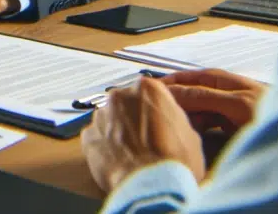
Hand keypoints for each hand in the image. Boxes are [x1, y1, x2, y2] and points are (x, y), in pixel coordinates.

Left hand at [81, 78, 204, 193]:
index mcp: (148, 89)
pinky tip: (117, 163)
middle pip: (126, 104)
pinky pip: (97, 139)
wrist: (151, 187)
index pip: (148, 93)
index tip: (156, 125)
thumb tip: (167, 124)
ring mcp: (101, 115)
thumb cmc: (175, 162)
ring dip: (117, 134)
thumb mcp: (190, 135)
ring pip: (109, 121)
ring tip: (131, 156)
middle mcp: (120, 96)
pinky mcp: (87, 136)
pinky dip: (104, 149)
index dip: (153, 112)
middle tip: (144, 142)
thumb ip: (172, 120)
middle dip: (132, 120)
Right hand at [162, 69, 266, 134]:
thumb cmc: (268, 113)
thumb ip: (202, 96)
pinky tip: (192, 137)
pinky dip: (196, 130)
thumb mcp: (235, 103)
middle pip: (185, 95)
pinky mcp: (224, 125)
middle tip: (162, 120)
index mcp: (217, 78)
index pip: (181, 78)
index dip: (163, 85)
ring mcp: (220, 108)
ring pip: (192, 111)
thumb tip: (169, 90)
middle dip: (173, 105)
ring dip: (184, 119)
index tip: (144, 95)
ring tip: (177, 130)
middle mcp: (215, 90)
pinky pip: (202, 124)